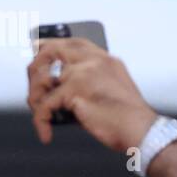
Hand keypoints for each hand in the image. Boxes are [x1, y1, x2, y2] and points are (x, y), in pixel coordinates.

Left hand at [26, 38, 156, 150]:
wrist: (142, 131)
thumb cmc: (128, 118)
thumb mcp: (112, 90)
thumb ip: (89, 82)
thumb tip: (57, 89)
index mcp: (104, 59)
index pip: (72, 42)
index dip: (51, 45)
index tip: (37, 51)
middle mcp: (93, 60)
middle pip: (51, 51)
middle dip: (35, 70)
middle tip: (33, 91)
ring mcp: (83, 73)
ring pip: (43, 78)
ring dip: (35, 98)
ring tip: (40, 115)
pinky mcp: (75, 90)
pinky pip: (45, 105)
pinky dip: (41, 121)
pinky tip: (46, 134)